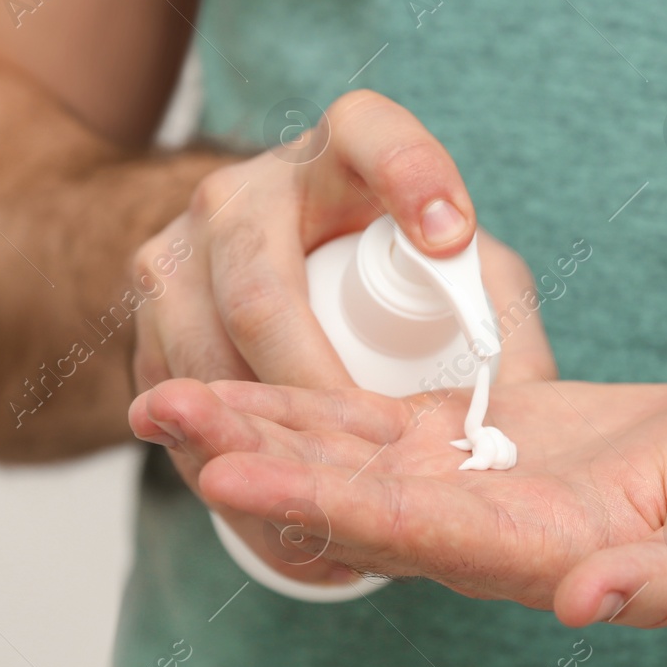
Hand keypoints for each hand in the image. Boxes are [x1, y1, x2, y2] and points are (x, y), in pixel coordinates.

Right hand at [128, 90, 554, 584]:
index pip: (373, 140)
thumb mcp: (441, 249)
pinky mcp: (140, 319)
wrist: (255, 245)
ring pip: (201, 359)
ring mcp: (175, 254)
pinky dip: (226, 471)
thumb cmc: (378, 254)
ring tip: (328, 505)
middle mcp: (242, 194)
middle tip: (376, 443)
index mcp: (333, 150)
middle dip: (314, 383)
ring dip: (262, 442)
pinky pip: (172, 404)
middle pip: (261, 293)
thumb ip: (486, 293)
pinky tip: (283, 526)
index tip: (451, 233)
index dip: (412, 180)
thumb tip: (525, 396)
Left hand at [128, 378, 666, 625]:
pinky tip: (244, 381)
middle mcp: (472, 527)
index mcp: (527, 552)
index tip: (231, 475)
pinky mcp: (470, 442)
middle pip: (343, 495)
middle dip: (250, 457)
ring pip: (342, 457)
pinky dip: (308, 403)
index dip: (318, 502)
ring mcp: (464, 484)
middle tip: (157, 411)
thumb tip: (587, 605)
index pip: (405, 528)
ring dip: (257, 426)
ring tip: (165, 394)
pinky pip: (373, 423)